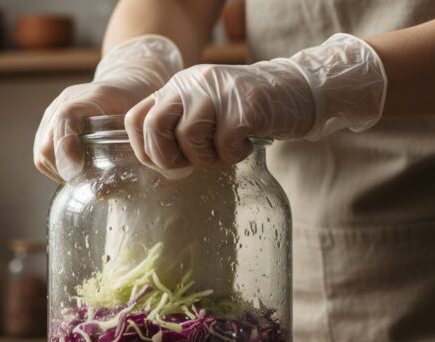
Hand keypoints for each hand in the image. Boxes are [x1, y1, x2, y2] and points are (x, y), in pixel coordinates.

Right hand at [33, 36, 182, 182]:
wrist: (126, 86)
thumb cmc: (136, 108)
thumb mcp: (136, 126)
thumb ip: (124, 153)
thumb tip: (102, 192)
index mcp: (90, 97)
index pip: (65, 118)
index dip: (67, 146)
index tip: (77, 169)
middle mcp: (64, 103)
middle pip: (48, 143)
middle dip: (65, 169)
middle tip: (86, 180)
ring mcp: (52, 114)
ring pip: (42, 153)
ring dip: (59, 170)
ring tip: (81, 175)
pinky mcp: (47, 126)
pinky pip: (42, 154)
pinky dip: (56, 167)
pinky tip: (75, 168)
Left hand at [125, 34, 386, 172]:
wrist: (298, 89)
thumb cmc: (246, 110)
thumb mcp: (205, 109)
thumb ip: (179, 126)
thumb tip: (158, 165)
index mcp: (177, 86)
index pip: (136, 118)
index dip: (144, 149)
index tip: (164, 164)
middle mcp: (192, 84)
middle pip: (155, 128)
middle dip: (168, 158)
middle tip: (191, 165)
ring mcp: (218, 93)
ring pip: (189, 138)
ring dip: (206, 158)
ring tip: (224, 152)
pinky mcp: (245, 106)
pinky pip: (224, 145)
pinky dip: (233, 155)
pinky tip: (245, 146)